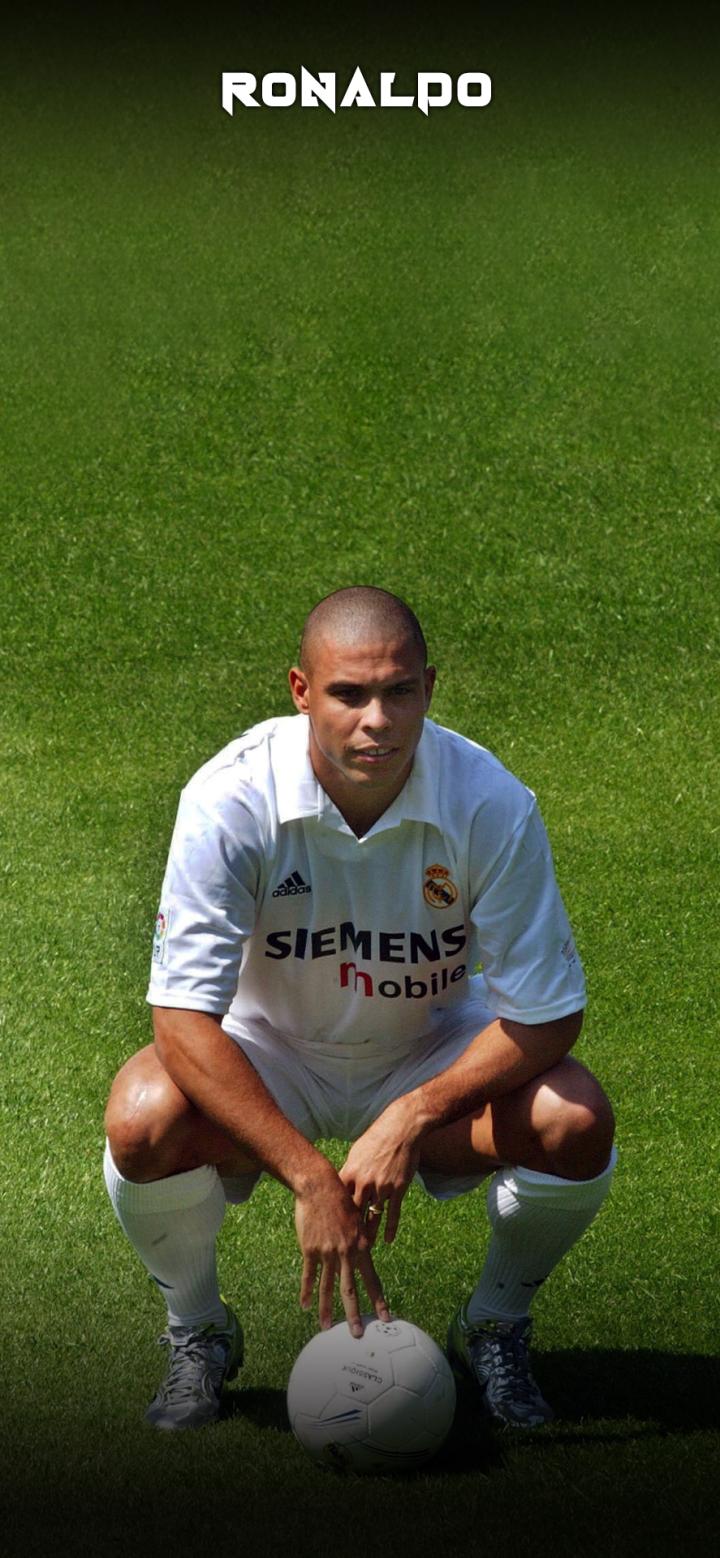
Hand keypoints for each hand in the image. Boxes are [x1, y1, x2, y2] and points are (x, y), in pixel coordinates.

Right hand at [294, 1171, 390, 1338]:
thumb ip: (361, 1237)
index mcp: (361, 1247)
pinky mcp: (310, 1249)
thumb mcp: (358, 1218)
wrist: (319, 1186)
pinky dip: (307, 1292)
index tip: (386, 1318)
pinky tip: (305, 1306)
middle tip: (357, 1334)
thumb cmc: (340, 1199)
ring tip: (326, 1328)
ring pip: (327, 1288)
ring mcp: (327, 1252)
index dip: (379, 1300)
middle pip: (350, 1290)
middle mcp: (346, 1253)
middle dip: (354, 1314)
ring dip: (326, 1310)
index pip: (372, 1280)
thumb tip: (367, 1247)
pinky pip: (309, 1276)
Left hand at [339, 1101, 421, 1245]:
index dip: (332, 1217)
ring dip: (368, 1234)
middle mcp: (364, 1181)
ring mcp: (382, 1186)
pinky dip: (390, 1228)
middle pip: (353, 1212)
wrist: (400, 1129)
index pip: (337, 1200)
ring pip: (372, 1216)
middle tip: (343, 1249)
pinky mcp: (398, 1188)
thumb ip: (349, 1171)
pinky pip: (393, 1212)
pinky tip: (388, 1240)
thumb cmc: (376, 1139)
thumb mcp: (356, 1152)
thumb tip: (340, 1183)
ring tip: (365, 1251)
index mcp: (350, 1172)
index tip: (327, 1232)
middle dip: (347, 1232)